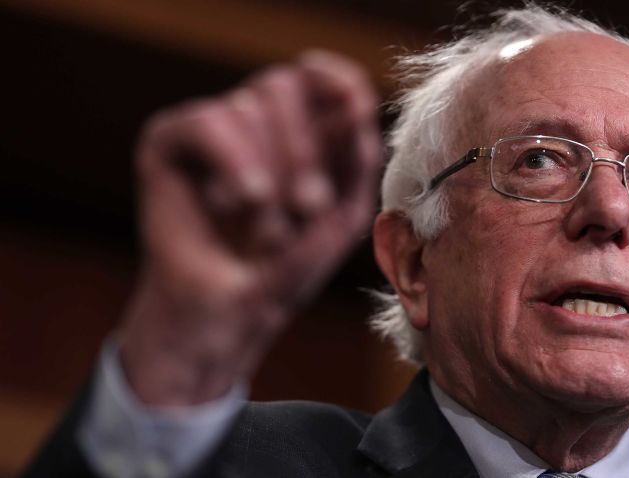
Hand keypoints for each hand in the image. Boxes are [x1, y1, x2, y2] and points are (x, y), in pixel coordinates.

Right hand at [119, 51, 382, 405]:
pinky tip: (237, 203)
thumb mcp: (343, 212)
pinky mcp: (167, 143)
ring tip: (265, 230)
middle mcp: (253, 121)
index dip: (336, 79)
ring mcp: (210, 130)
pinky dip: (233, 162)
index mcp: (298, 130)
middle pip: (283, 83)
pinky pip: (209, 121)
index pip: (317, 75)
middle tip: (309, 207)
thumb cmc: (290, 266)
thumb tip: (357, 97)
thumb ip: (357, 154)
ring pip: (249, 106)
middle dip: (303, 149)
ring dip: (269, 176)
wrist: (234, 313)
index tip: (355, 106)